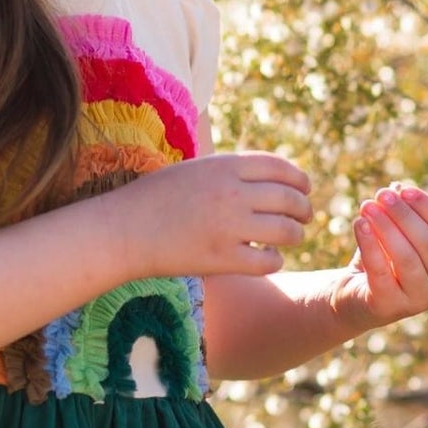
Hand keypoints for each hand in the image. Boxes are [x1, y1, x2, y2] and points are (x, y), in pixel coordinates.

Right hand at [120, 150, 314, 277]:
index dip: (300, 179)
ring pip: (286, 231)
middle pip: (290, 199)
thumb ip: (230, 171)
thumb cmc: (154, 198)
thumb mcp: (194, 169)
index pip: (281, 167)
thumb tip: (269, 177)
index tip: (304, 189)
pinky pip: (268, 262)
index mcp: (225, 166)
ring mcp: (228, 227)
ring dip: (294, 235)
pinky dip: (274, 261)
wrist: (122, 229)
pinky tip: (266, 259)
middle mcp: (232, 193)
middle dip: (304, 209)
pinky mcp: (222, 259)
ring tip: (289, 238)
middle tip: (304, 218)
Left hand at [329, 182, 427, 330]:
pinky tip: (359, 224)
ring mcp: (419, 300)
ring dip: (385, 227)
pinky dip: (369, 245)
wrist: (356, 297)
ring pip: (406, 258)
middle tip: (381, 194)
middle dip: (403, 214)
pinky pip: (380, 272)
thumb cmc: (384, 260)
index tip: (404, 190)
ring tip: (367, 206)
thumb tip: (396, 187)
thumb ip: (400, 213)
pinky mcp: (389, 306)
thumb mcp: (396, 234)